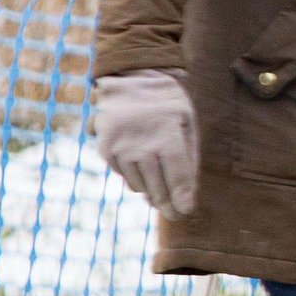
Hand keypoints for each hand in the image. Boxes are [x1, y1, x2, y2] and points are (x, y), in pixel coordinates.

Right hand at [96, 69, 198, 216]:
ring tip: (161, 198)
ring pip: (138, 184)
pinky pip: (122, 174)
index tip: (187, 211)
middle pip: (157, 185)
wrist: (132, 80)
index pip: (177, 176)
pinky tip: (142, 174)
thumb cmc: (168, 104)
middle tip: (175, 215)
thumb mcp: (188, 123)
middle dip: (168, 204)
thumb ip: (190, 155)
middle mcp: (141, 145)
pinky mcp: (105, 148)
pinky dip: (133, 178)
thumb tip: (189, 190)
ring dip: (151, 193)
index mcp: (167, 136)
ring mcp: (120, 147)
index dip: (183, 197)